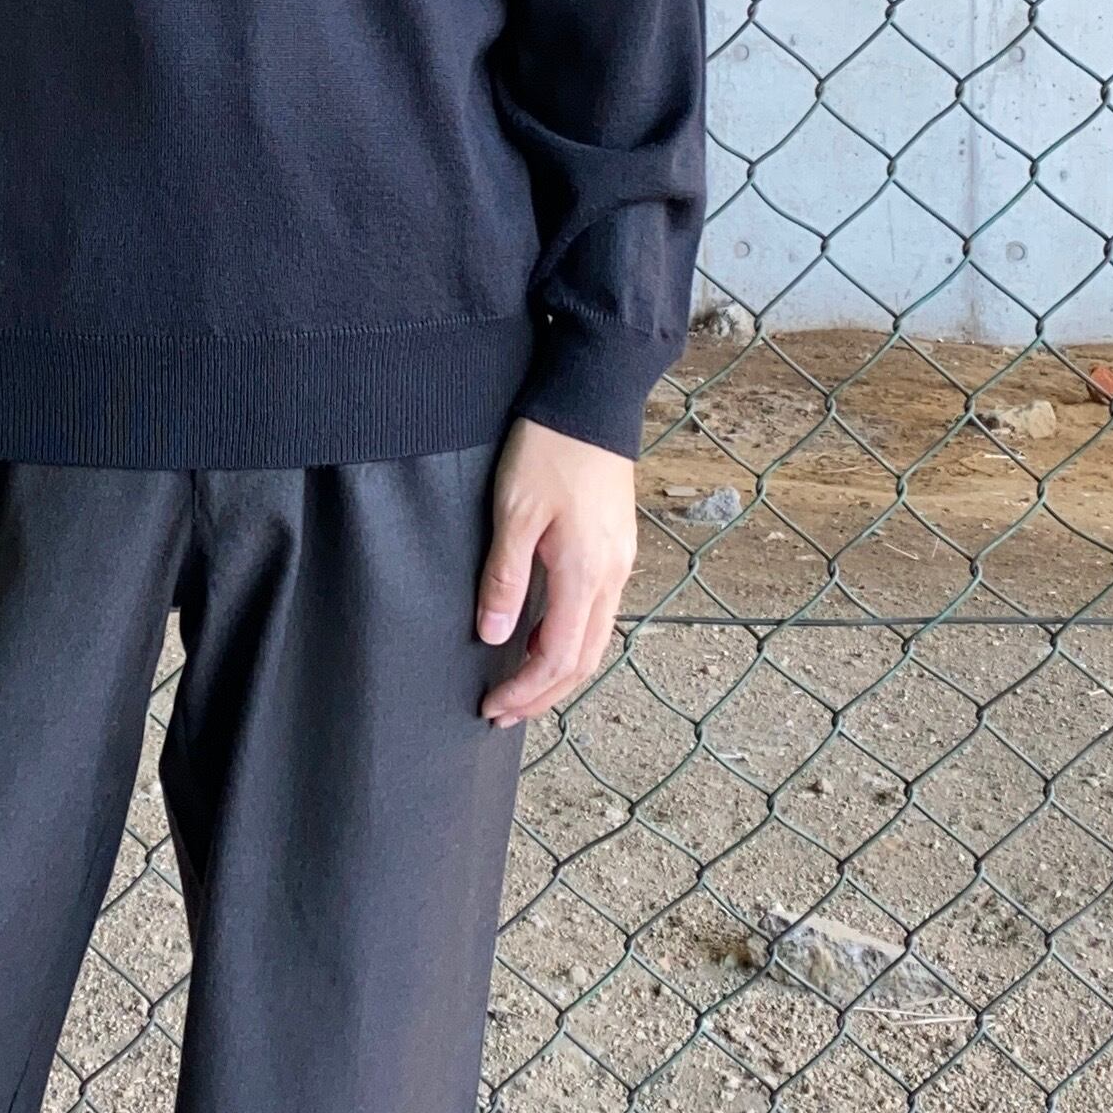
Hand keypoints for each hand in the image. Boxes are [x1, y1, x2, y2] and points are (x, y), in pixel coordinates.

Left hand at [476, 419, 636, 725]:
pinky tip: (543, 636)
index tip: (492, 708)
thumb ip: (505, 578)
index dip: (526, 691)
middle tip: (504, 712)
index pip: (558, 658)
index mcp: (586, 573)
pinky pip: (598, 611)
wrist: (591, 399)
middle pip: (583, 660)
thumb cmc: (548, 449)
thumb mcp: (514, 513)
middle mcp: (612, 576)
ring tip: (522, 685)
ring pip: (596, 638)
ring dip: (559, 669)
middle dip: (544, 694)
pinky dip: (571, 638)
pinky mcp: (615, 545)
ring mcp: (619, 561)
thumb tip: (495, 636)